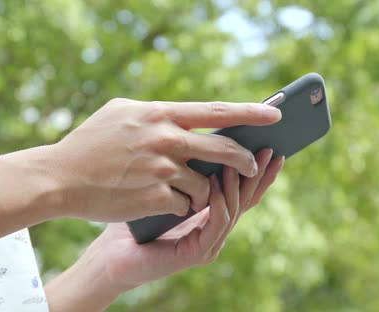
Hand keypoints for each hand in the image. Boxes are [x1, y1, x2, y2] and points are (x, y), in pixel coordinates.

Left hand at [44, 149, 284, 311]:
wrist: (109, 252)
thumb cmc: (129, 212)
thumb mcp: (158, 179)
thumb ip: (180, 162)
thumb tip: (195, 125)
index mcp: (209, 209)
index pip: (240, 186)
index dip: (257, 167)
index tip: (270, 142)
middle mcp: (214, 225)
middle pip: (246, 197)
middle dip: (258, 172)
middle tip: (269, 148)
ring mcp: (209, 241)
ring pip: (234, 209)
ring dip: (237, 183)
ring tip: (241, 158)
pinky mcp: (197, 253)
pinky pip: (216, 225)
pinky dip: (219, 203)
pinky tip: (215, 183)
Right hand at [49, 98, 281, 221]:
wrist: (59, 177)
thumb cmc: (89, 142)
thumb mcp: (123, 113)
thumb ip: (157, 114)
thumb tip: (186, 117)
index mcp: (161, 114)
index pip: (216, 111)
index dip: (250, 112)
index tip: (274, 113)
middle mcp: (166, 139)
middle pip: (223, 150)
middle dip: (243, 160)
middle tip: (252, 163)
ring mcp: (162, 170)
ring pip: (204, 185)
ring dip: (201, 191)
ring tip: (181, 190)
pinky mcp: (156, 198)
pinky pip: (185, 205)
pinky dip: (180, 206)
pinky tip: (162, 203)